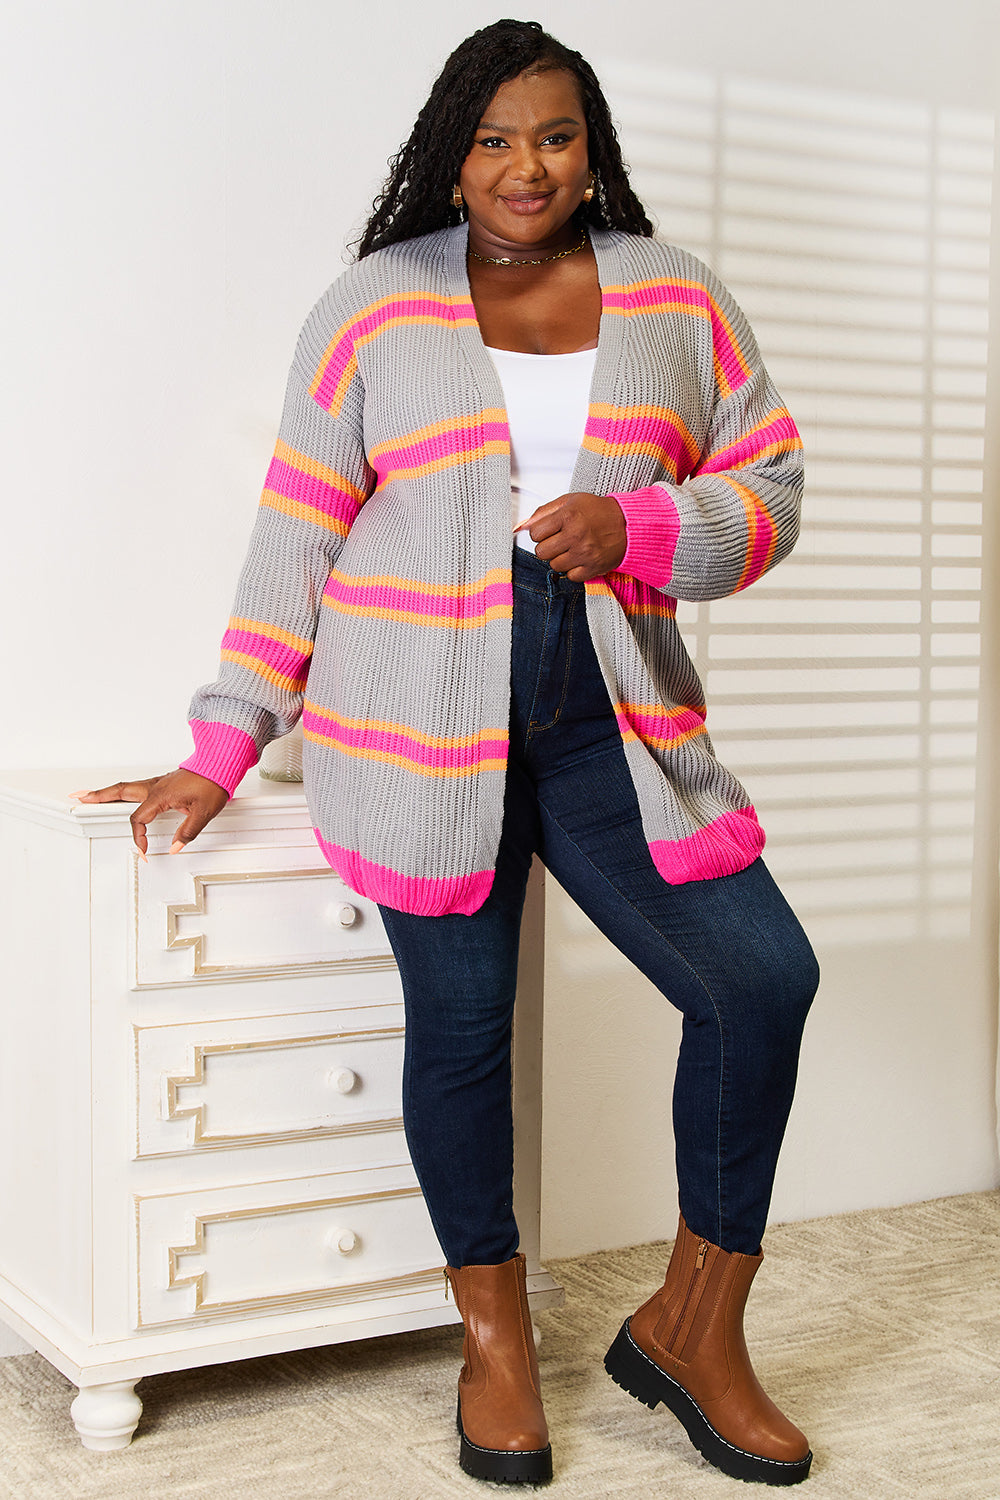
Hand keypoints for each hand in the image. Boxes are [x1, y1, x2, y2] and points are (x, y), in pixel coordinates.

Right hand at [69, 770, 229, 860]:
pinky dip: (123, 790)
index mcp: (160, 796)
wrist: (220, 764)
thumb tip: (174, 847)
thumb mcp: (203, 813)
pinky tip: (121, 794)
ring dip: (107, 792)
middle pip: (119, 792)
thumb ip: (187, 832)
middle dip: (97, 796)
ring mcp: (157, 783)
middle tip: (78, 798)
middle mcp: (154, 787)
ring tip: (91, 796)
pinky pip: (136, 786)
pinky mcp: (162, 782)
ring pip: (125, 787)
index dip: (138, 838)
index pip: (138, 820)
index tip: (143, 851)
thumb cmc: (212, 783)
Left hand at [514, 492, 625, 580]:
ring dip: (560, 559)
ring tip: (572, 549)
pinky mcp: (593, 568)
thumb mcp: (570, 501)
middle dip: (548, 547)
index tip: (549, 531)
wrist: (628, 525)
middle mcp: (575, 535)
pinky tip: (580, 559)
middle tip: (560, 541)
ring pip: (554, 565)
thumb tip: (521, 525)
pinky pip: (570, 576)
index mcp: (568, 516)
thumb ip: (544, 512)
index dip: (540, 533)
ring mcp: (584, 554)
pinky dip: (573, 570)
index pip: (535, 533)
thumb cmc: (598, 512)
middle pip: (541, 552)